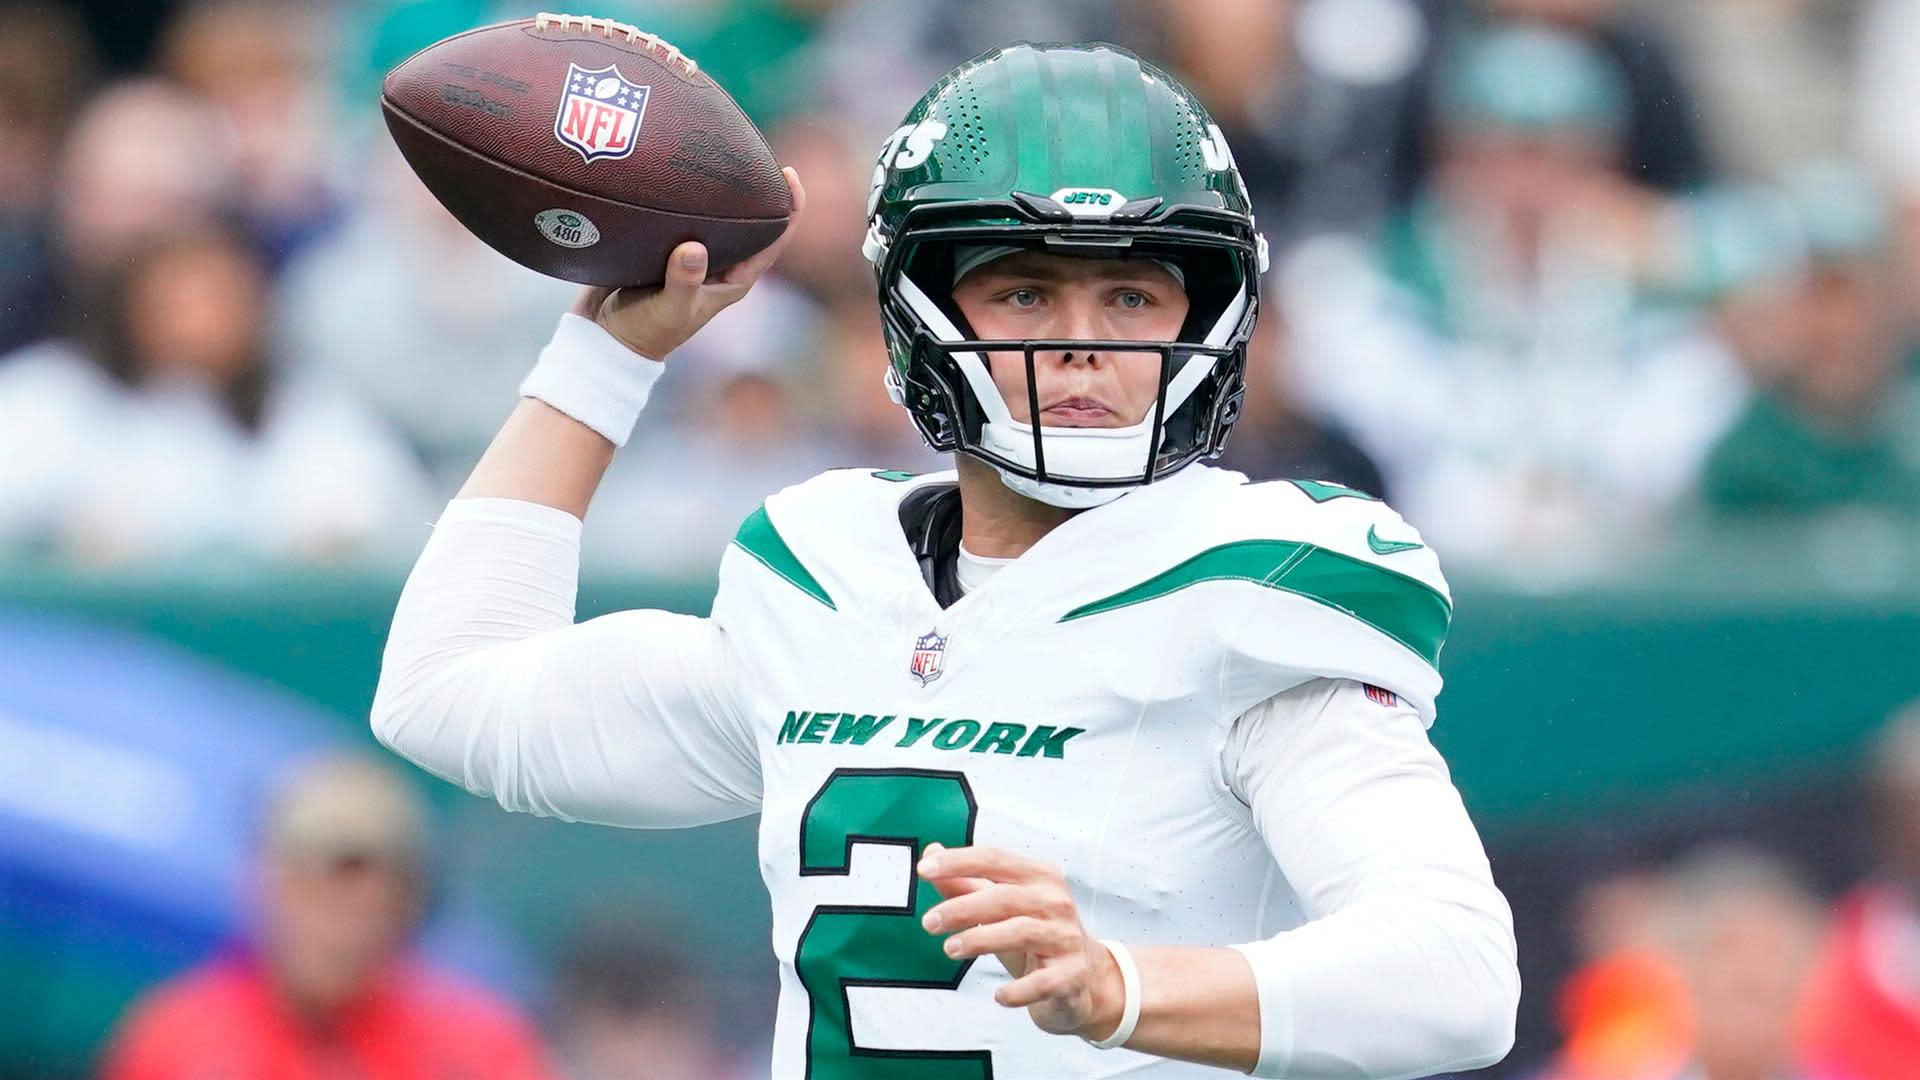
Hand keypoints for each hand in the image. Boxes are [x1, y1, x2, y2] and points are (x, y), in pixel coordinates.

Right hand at [570, 165, 805, 359]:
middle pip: (749, 219)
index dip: (790, 207)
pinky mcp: (664, 246)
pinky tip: (672, 166)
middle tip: (747, 148)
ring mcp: (692, 254)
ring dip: (716, 186)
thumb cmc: (644, 332)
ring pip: (714, 213)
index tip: (788, 172)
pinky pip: (681, 213)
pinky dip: (681, 193)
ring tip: (712, 148)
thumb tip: (694, 248)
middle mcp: (719, 264)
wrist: (603, 338)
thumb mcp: (667, 310)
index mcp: (734, 280)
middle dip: (753, 187)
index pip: (775, 240)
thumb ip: (683, 281)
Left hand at [918, 843, 1126, 1040]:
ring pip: (1021, 932)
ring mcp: (1066, 938)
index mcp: (1039, 877)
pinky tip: (998, 996)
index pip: (994, 859)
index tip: (924, 869)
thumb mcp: (999, 907)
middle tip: (929, 922)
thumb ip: (966, 882)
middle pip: (1004, 897)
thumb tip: (931, 852)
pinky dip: (1017, 990)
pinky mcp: (1072, 975)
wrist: (1083, 979)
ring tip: (950, 949)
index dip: (957, 862)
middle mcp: (1056, 902)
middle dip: (961, 908)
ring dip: (980, 940)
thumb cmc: (1034, 936)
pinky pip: (1042, 982)